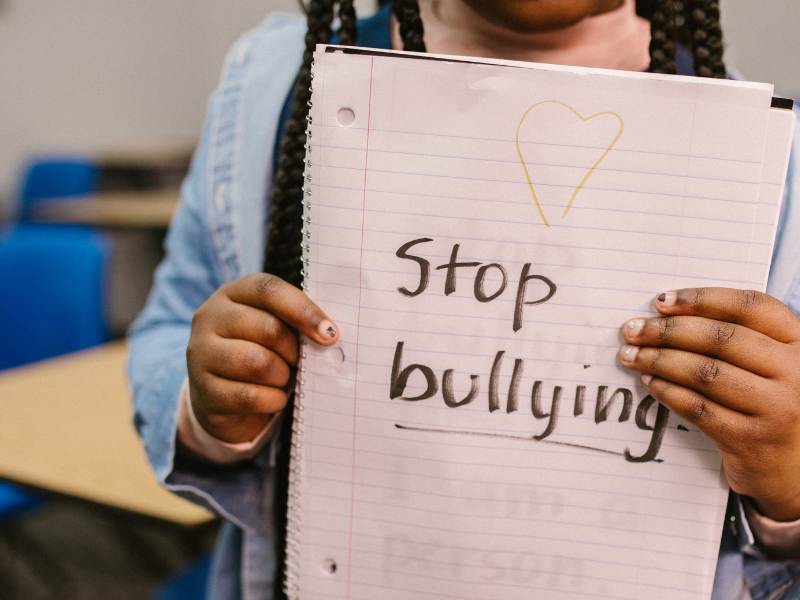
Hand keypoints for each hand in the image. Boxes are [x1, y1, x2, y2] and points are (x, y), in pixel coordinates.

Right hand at [186, 273, 338, 443]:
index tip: (330, 333)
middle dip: (294, 351)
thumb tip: (328, 333)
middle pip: (268, 328)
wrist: (221, 397)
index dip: (303, 310)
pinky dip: (273, 400)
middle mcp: (209, 318)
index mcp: (232, 293)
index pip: (268, 289)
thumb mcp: (273, 328)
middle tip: (298, 362)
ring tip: (283, 379)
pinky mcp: (203, 390)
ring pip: (259, 363)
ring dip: (283, 376)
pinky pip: (250, 396)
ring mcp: (200, 354)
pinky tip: (274, 398)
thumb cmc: (259, 352)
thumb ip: (294, 321)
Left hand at [619, 288, 799, 521]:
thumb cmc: (770, 404)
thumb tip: (667, 314)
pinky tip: (648, 383)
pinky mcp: (750, 440)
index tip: (661, 301)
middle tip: (632, 330)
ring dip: (659, 361)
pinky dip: (667, 392)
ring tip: (631, 356)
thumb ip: (737, 337)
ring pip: (705, 373)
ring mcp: (775, 408)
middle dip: (668, 331)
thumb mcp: (770, 365)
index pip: (751, 306)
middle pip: (721, 338)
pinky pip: (698, 408)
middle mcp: (795, 373)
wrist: (793, 469)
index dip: (702, 299)